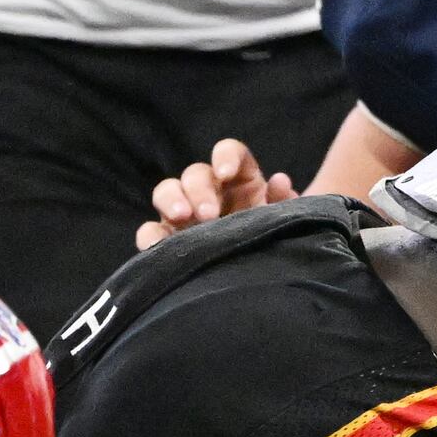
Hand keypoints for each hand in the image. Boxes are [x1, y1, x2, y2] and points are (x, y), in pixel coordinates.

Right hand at [136, 137, 296, 248]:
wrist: (263, 282)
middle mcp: (209, 192)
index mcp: (241, 180)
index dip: (226, 157)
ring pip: (166, 192)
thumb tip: (279, 181)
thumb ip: (284, 202)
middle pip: (196, 174)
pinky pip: (150, 232)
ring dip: (171, 200)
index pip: (231, 153)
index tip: (227, 173)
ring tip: (181, 217)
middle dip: (199, 189)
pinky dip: (149, 236)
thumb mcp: (286, 223)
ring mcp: (184, 214)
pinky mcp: (167, 239)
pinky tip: (157, 244)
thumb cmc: (275, 243)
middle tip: (208, 214)